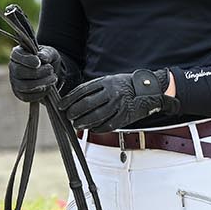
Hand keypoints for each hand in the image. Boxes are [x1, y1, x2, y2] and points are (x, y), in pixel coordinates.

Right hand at [8, 45, 63, 103]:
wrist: (50, 73)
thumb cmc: (47, 60)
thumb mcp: (50, 53)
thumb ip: (47, 53)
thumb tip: (42, 58)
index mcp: (17, 54)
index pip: (16, 56)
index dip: (26, 60)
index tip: (38, 62)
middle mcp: (13, 67)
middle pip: (19, 72)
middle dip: (37, 73)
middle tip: (51, 70)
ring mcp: (15, 82)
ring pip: (24, 86)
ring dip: (41, 83)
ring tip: (53, 79)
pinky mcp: (20, 94)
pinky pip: (28, 97)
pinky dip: (40, 93)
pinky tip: (48, 87)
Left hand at [61, 69, 176, 131]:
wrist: (149, 90)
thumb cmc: (125, 86)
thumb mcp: (109, 80)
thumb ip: (94, 88)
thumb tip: (74, 100)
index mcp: (106, 82)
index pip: (82, 91)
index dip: (69, 99)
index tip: (61, 105)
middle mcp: (112, 93)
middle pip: (87, 104)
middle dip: (74, 112)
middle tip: (68, 116)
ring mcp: (119, 105)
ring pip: (96, 116)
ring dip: (83, 122)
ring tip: (77, 124)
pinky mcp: (125, 116)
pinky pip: (108, 125)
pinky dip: (97, 128)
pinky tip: (91, 129)